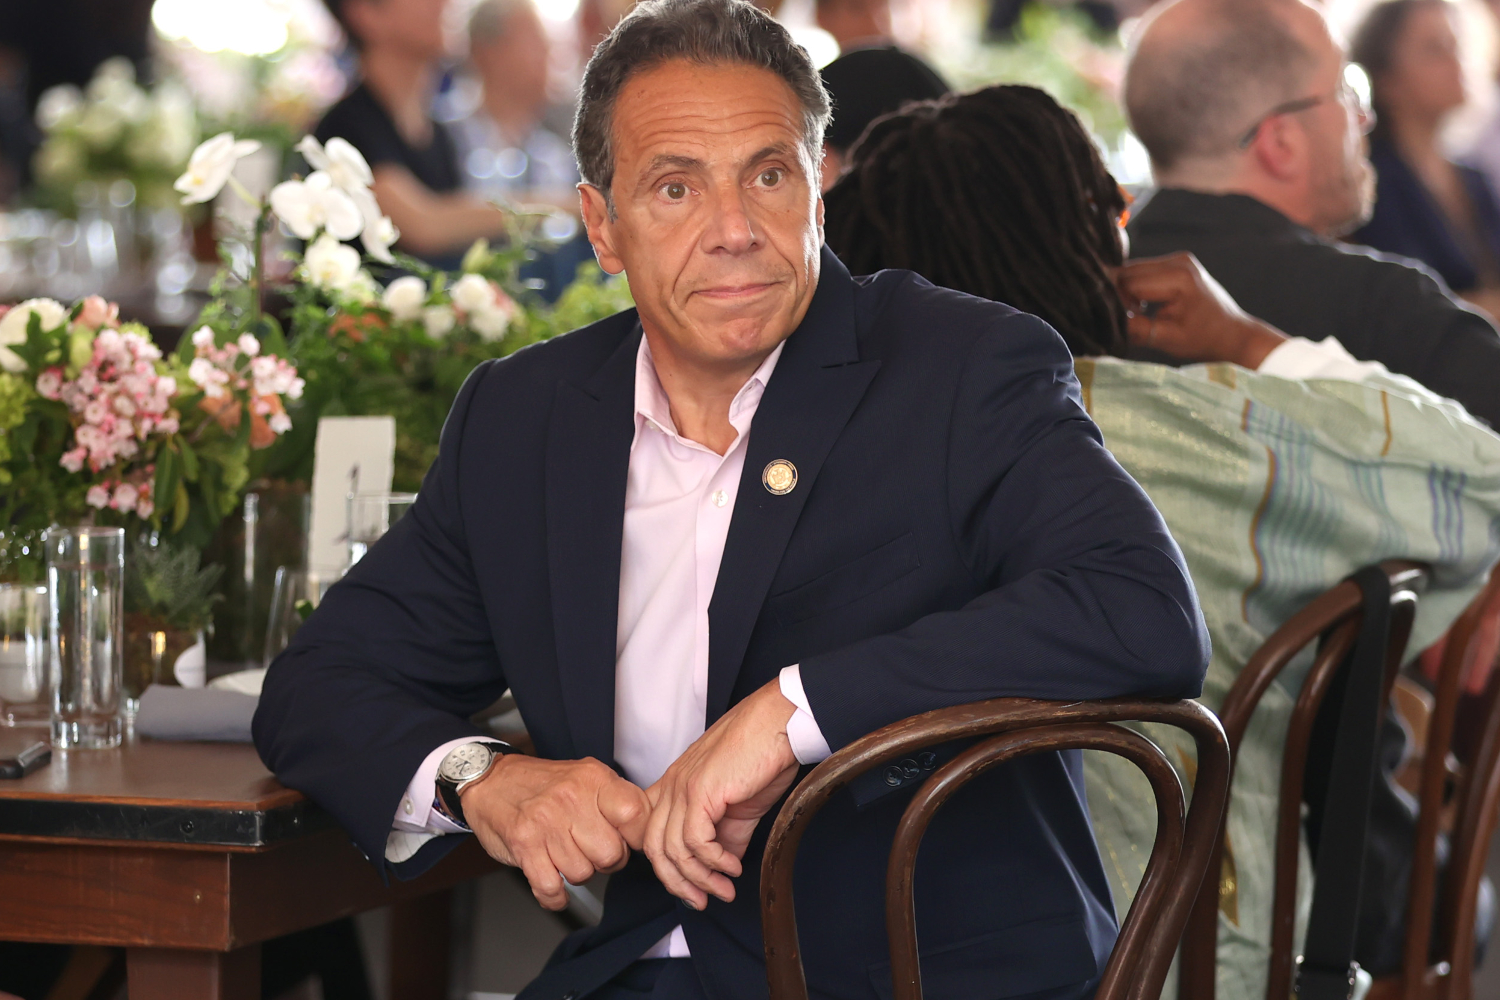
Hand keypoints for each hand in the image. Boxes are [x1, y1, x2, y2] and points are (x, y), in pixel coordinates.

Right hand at [458, 755, 649, 909]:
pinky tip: (554, 885)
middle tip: (592, 850)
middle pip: (611, 854)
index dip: (637, 837)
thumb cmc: (544, 785)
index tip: (630, 842)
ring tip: (566, 855)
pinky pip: (551, 888)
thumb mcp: (586, 776)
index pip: (635, 814)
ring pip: (582, 874)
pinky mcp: (524, 845)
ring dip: (576, 873)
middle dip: (605, 861)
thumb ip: (616, 800)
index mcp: (594, 778)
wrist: (491, 781)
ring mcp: (546, 822)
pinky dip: (555, 896)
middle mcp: (571, 798)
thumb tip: (647, 831)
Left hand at [644, 680, 800, 908]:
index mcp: (675, 786)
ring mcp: (682, 787)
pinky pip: (694, 841)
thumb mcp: (739, 803)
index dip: (669, 868)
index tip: (693, 888)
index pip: (653, 835)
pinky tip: (732, 867)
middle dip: (678, 883)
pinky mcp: (700, 790)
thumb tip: (724, 865)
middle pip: (655, 848)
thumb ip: (726, 834)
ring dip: (700, 878)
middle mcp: (672, 786)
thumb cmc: (762, 754)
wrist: (779, 724)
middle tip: (704, 901)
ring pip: (673, 850)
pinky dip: (713, 861)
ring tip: (725, 888)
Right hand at [1115, 252, 1286, 368]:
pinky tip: (1144, 306)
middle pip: (1129, 272)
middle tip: (1124, 319)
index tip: (1118, 322)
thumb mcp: (1167, 339)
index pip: (1129, 283)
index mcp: (1178, 277)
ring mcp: (1178, 259)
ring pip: (1133, 270)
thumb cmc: (1204, 339)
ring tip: (1137, 314)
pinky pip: (1144, 272)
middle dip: (1119, 295)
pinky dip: (1137, 288)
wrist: (1233, 334)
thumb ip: (1135, 328)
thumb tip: (1106, 320)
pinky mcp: (1176, 263)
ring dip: (1127, 291)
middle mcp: (1178, 260)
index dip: (1117, 303)